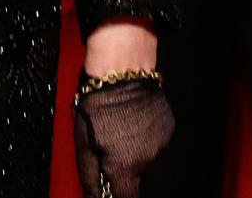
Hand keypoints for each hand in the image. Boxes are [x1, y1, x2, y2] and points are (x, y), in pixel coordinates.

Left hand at [74, 77, 174, 197]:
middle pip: (135, 177)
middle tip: (109, 143)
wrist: (122, 67)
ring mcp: (161, 143)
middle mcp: (148, 160)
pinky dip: (145, 134)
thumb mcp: (83, 142)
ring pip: (146, 157)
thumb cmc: (97, 102)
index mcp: (124, 167)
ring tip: (120, 125)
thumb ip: (90, 177)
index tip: (112, 187)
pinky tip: (134, 117)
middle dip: (123, 168)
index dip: (117, 195)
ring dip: (134, 149)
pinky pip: (156, 140)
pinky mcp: (168, 127)